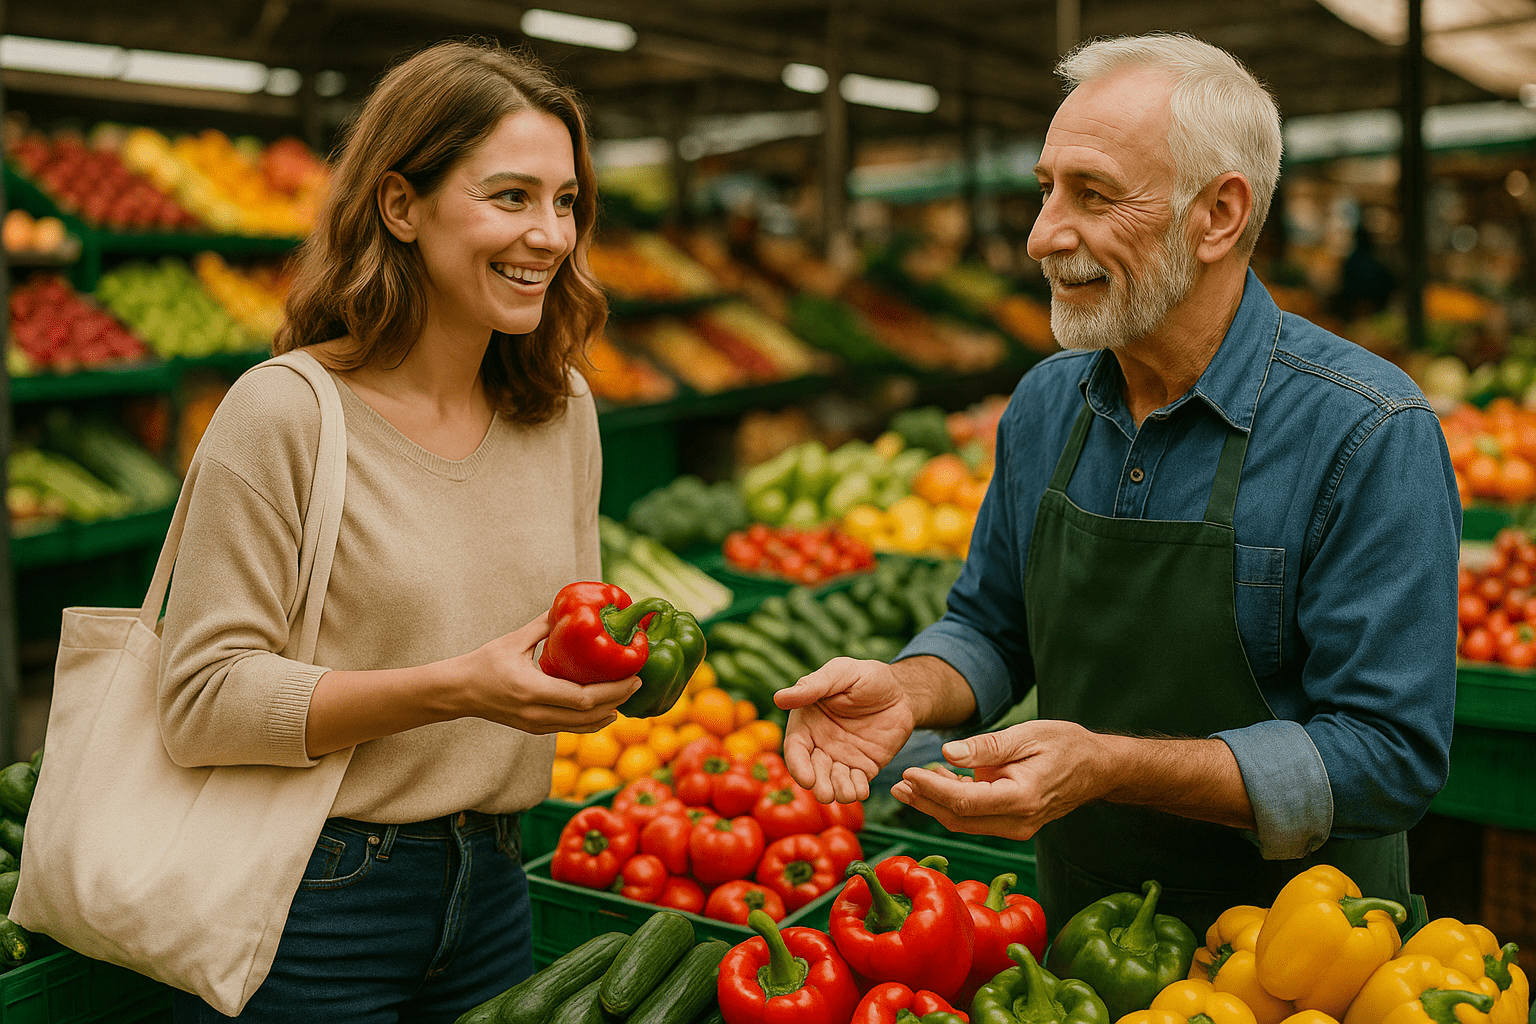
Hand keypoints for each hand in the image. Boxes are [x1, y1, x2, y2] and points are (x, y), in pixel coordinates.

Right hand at [467, 612, 640, 734]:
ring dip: (609, 713)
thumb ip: (543, 625)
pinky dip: (593, 720)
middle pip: (588, 715)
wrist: (459, 692)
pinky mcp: (536, 729)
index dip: (613, 691)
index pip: (582, 698)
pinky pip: (571, 728)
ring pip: (582, 727)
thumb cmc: (484, 662)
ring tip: (628, 696)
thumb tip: (570, 606)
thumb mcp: (514, 640)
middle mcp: (535, 713)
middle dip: (618, 701)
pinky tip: (607, 709)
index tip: (633, 677)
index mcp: (531, 690)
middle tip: (638, 684)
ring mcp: (536, 725)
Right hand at [773, 657, 918, 804]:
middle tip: (826, 794)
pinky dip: (857, 790)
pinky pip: (856, 783)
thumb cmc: (866, 676)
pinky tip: (861, 791)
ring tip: (847, 795)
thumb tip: (778, 698)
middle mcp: (820, 744)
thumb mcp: (840, 673)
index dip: (798, 766)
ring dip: (838, 791)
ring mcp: (842, 757)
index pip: (796, 749)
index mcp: (807, 722)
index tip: (807, 779)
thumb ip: (812, 686)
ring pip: (834, 781)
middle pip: (813, 771)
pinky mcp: (863, 767)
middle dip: (818, 785)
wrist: (901, 691)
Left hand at [890, 719, 1111, 840]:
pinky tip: (936, 784)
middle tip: (896, 785)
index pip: (966, 801)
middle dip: (924, 802)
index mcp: (1022, 798)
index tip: (908, 773)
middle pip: (959, 818)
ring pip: (964, 822)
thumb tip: (947, 753)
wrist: (1099, 769)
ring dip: (934, 805)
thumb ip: (986, 747)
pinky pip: (976, 818)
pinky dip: (953, 804)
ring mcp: (1017, 827)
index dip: (932, 790)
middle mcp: (1018, 822)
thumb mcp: (1027, 734)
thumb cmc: (1066, 745)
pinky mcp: (1014, 824)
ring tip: (907, 786)